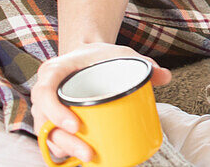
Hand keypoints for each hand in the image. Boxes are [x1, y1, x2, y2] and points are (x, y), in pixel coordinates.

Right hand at [32, 43, 170, 161]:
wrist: (87, 55)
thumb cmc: (100, 56)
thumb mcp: (121, 53)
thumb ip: (142, 63)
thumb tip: (165, 76)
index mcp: (56, 70)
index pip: (45, 90)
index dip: (55, 111)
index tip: (76, 126)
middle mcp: (45, 90)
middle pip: (44, 120)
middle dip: (65, 142)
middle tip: (88, 153)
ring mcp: (47, 107)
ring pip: (46, 134)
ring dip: (65, 150)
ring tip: (88, 157)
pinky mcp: (54, 119)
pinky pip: (51, 138)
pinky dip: (63, 150)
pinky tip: (78, 158)